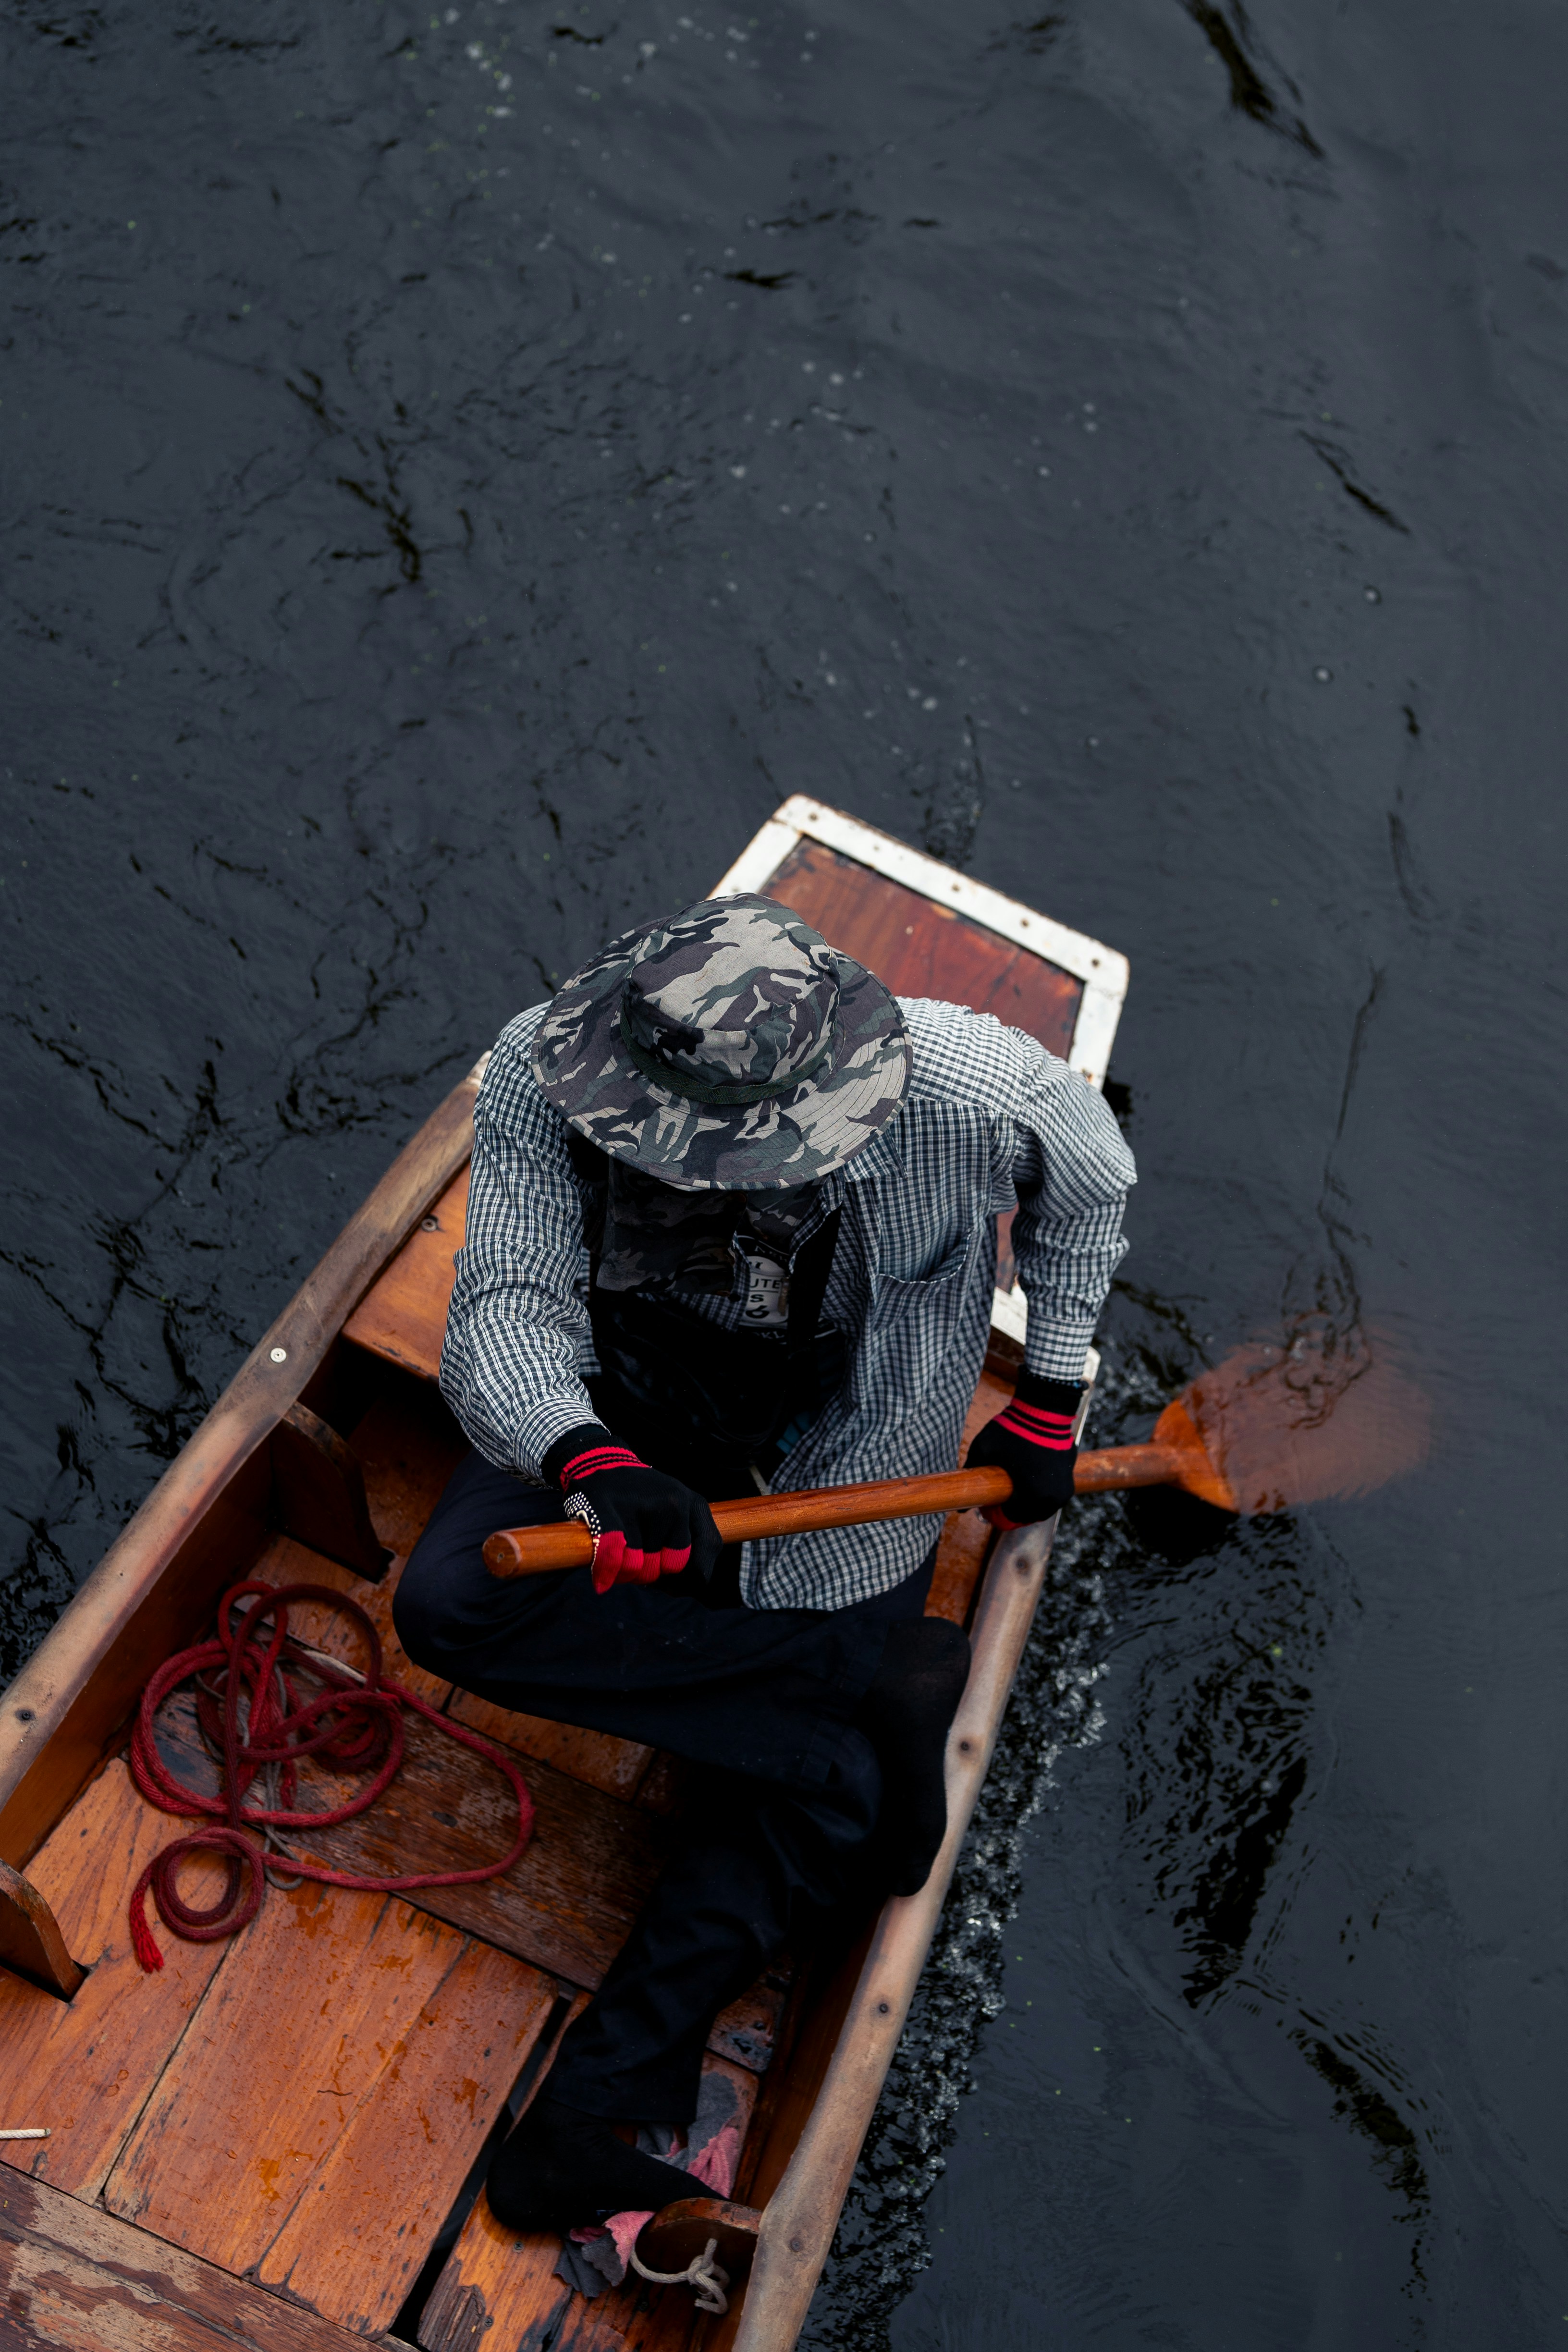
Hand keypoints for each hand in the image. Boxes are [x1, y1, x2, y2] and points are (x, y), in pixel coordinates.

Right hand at [546, 1427, 722, 1593]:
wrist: (599, 1459)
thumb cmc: (639, 1500)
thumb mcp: (676, 1512)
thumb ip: (689, 1548)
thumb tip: (688, 1588)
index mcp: (694, 1504)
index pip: (702, 1563)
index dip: (684, 1582)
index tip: (667, 1581)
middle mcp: (674, 1503)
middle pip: (668, 1568)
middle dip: (652, 1574)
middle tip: (637, 1558)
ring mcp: (642, 1503)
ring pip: (638, 1568)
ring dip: (626, 1572)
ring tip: (620, 1548)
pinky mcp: (609, 1507)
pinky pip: (615, 1558)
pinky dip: (607, 1572)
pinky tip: (602, 1579)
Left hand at [965, 1373, 1083, 1529]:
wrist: (1044, 1408)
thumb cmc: (1011, 1429)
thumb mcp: (983, 1450)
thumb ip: (971, 1475)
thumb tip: (960, 1505)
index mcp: (1032, 1496)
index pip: (1010, 1519)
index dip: (995, 1514)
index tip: (986, 1504)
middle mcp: (1052, 1497)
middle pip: (1027, 1516)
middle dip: (1012, 1511)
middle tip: (998, 1497)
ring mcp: (1064, 1487)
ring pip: (1043, 1507)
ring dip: (1028, 1503)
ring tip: (1013, 1488)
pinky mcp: (1070, 1475)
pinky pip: (1053, 1492)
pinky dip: (1041, 1490)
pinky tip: (1028, 1477)